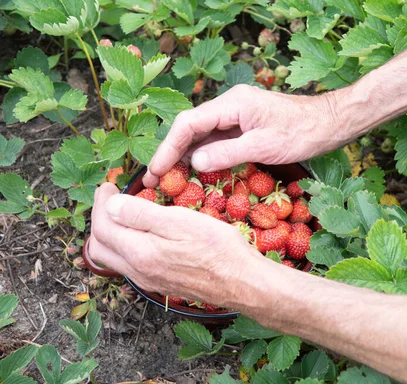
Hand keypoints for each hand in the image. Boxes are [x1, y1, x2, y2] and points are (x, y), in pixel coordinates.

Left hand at [88, 183, 269, 306]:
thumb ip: (141, 215)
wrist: (243, 282)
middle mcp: (139, 272)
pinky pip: (131, 265)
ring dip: (112, 234)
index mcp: (139, 253)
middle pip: (100, 247)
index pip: (102, 227)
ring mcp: (150, 281)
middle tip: (112, 199)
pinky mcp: (162, 284)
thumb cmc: (218, 249)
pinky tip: (146, 234)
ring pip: (114, 259)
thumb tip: (111, 205)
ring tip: (126, 213)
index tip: (109, 185)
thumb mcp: (180, 221)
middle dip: (100, 219)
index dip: (101, 203)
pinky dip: (127, 246)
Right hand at [143, 84, 344, 187]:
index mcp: (232, 104)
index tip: (156, 171)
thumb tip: (194, 162)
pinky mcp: (244, 128)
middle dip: (171, 154)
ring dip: (184, 158)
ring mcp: (237, 117)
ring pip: (202, 137)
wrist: (329, 123)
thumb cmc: (302, 132)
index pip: (189, 123)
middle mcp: (230, 107)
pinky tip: (195, 175)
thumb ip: (227, 153)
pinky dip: (204, 158)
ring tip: (168, 183)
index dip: (168, 147)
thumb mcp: (264, 146)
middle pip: (190, 129)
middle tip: (154, 182)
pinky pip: (217, 142)